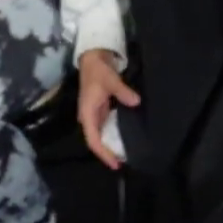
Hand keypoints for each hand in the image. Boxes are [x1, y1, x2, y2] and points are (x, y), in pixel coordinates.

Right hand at [77, 50, 139, 170]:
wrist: (93, 57)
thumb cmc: (98, 70)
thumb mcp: (110, 80)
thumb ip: (122, 92)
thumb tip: (135, 102)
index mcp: (87, 114)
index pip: (94, 140)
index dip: (104, 154)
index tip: (116, 164)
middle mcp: (89, 118)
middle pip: (97, 141)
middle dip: (109, 153)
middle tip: (125, 163)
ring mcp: (95, 114)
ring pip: (102, 136)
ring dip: (112, 145)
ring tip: (127, 155)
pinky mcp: (102, 110)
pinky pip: (107, 127)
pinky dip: (115, 135)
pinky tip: (127, 139)